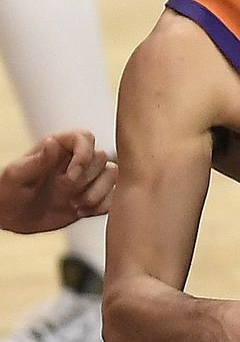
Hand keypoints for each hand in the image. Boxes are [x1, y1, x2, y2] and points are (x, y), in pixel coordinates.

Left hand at [0, 131, 117, 233]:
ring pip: (112, 175)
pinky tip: (82, 213)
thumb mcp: (15, 177)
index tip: (72, 174)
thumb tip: (52, 143)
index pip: (85, 137)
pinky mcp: (93, 196)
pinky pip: (112, 196)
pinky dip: (102, 206)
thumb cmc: (8, 193)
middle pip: (101, 158)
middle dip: (87, 180)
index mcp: (59, 147)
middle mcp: (76, 159)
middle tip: (68, 195)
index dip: (84, 154)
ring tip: (77, 205)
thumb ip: (36, 160)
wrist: (10, 218)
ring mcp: (87, 178)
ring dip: (98, 193)